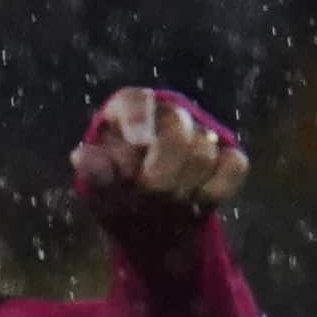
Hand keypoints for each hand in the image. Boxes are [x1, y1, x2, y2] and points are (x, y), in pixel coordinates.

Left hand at [74, 86, 249, 221]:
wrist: (148, 214)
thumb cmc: (116, 191)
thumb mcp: (96, 185)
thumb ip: (94, 171)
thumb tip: (82, 157)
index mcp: (128, 110)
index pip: (135, 101)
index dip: (139, 118)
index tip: (139, 142)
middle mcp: (167, 113)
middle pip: (177, 132)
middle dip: (162, 173)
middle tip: (148, 195)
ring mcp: (201, 131)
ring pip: (203, 154)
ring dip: (182, 188)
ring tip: (164, 202)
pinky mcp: (228, 153)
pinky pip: (233, 166)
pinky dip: (213, 190)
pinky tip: (194, 200)